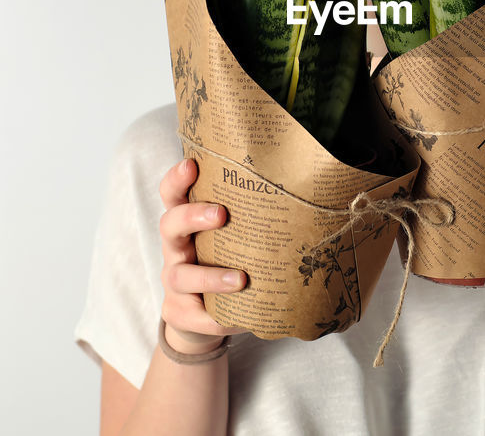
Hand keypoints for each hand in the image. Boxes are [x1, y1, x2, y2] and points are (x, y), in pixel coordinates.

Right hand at [157, 156, 250, 354]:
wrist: (202, 317)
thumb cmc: (225, 264)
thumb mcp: (233, 239)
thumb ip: (254, 222)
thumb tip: (314, 201)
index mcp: (188, 224)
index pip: (173, 194)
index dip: (177, 179)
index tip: (192, 164)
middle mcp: (176, 248)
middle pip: (170, 225)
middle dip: (192, 216)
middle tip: (220, 214)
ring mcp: (174, 281)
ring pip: (181, 275)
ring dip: (210, 276)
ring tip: (239, 279)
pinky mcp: (179, 313)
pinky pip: (197, 315)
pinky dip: (218, 317)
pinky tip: (240, 319)